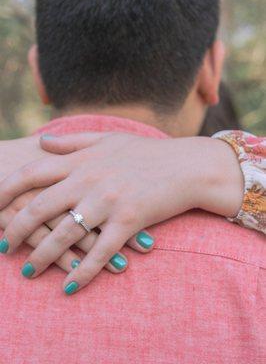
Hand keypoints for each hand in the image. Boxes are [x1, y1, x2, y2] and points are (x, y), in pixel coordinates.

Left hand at [0, 137, 153, 276]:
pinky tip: (69, 287)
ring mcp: (108, 202)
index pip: (32, 173)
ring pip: (65, 234)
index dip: (6, 189)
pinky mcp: (128, 222)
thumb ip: (72, 141)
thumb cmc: (146, 152)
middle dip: (17, 229)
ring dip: (42, 256)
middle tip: (3, 245)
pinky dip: (82, 272)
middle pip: (41, 207)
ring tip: (27, 271)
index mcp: (81, 161)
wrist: (186, 166)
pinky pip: (99, 252)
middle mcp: (89, 181)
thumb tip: (41, 141)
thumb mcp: (107, 139)